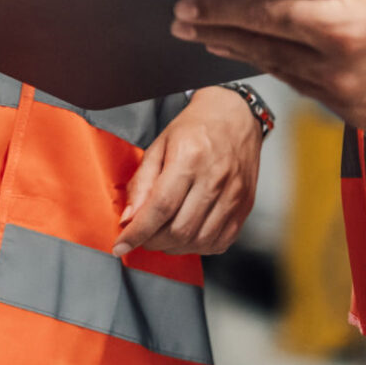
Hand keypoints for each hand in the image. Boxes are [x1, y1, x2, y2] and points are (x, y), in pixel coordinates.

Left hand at [115, 88, 262, 257]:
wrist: (235, 117)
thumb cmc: (195, 128)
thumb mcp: (159, 145)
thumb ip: (142, 182)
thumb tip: (129, 218)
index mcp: (190, 158)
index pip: (160, 207)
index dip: (137, 232)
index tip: (120, 246)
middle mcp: (215, 179)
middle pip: (180, 229)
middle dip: (153, 241)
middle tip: (142, 237)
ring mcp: (234, 195)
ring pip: (199, 240)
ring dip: (174, 247)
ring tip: (162, 236)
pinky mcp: (244, 206)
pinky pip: (220, 241)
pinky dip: (199, 247)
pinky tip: (187, 236)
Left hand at [172, 0, 365, 130]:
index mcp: (343, 32)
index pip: (263, 18)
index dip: (219, 10)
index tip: (184, 6)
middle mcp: (345, 75)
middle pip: (265, 50)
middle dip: (219, 34)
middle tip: (181, 23)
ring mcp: (355, 102)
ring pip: (285, 74)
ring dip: (248, 54)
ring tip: (213, 36)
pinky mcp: (365, 117)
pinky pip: (311, 91)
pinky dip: (287, 71)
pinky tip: (266, 55)